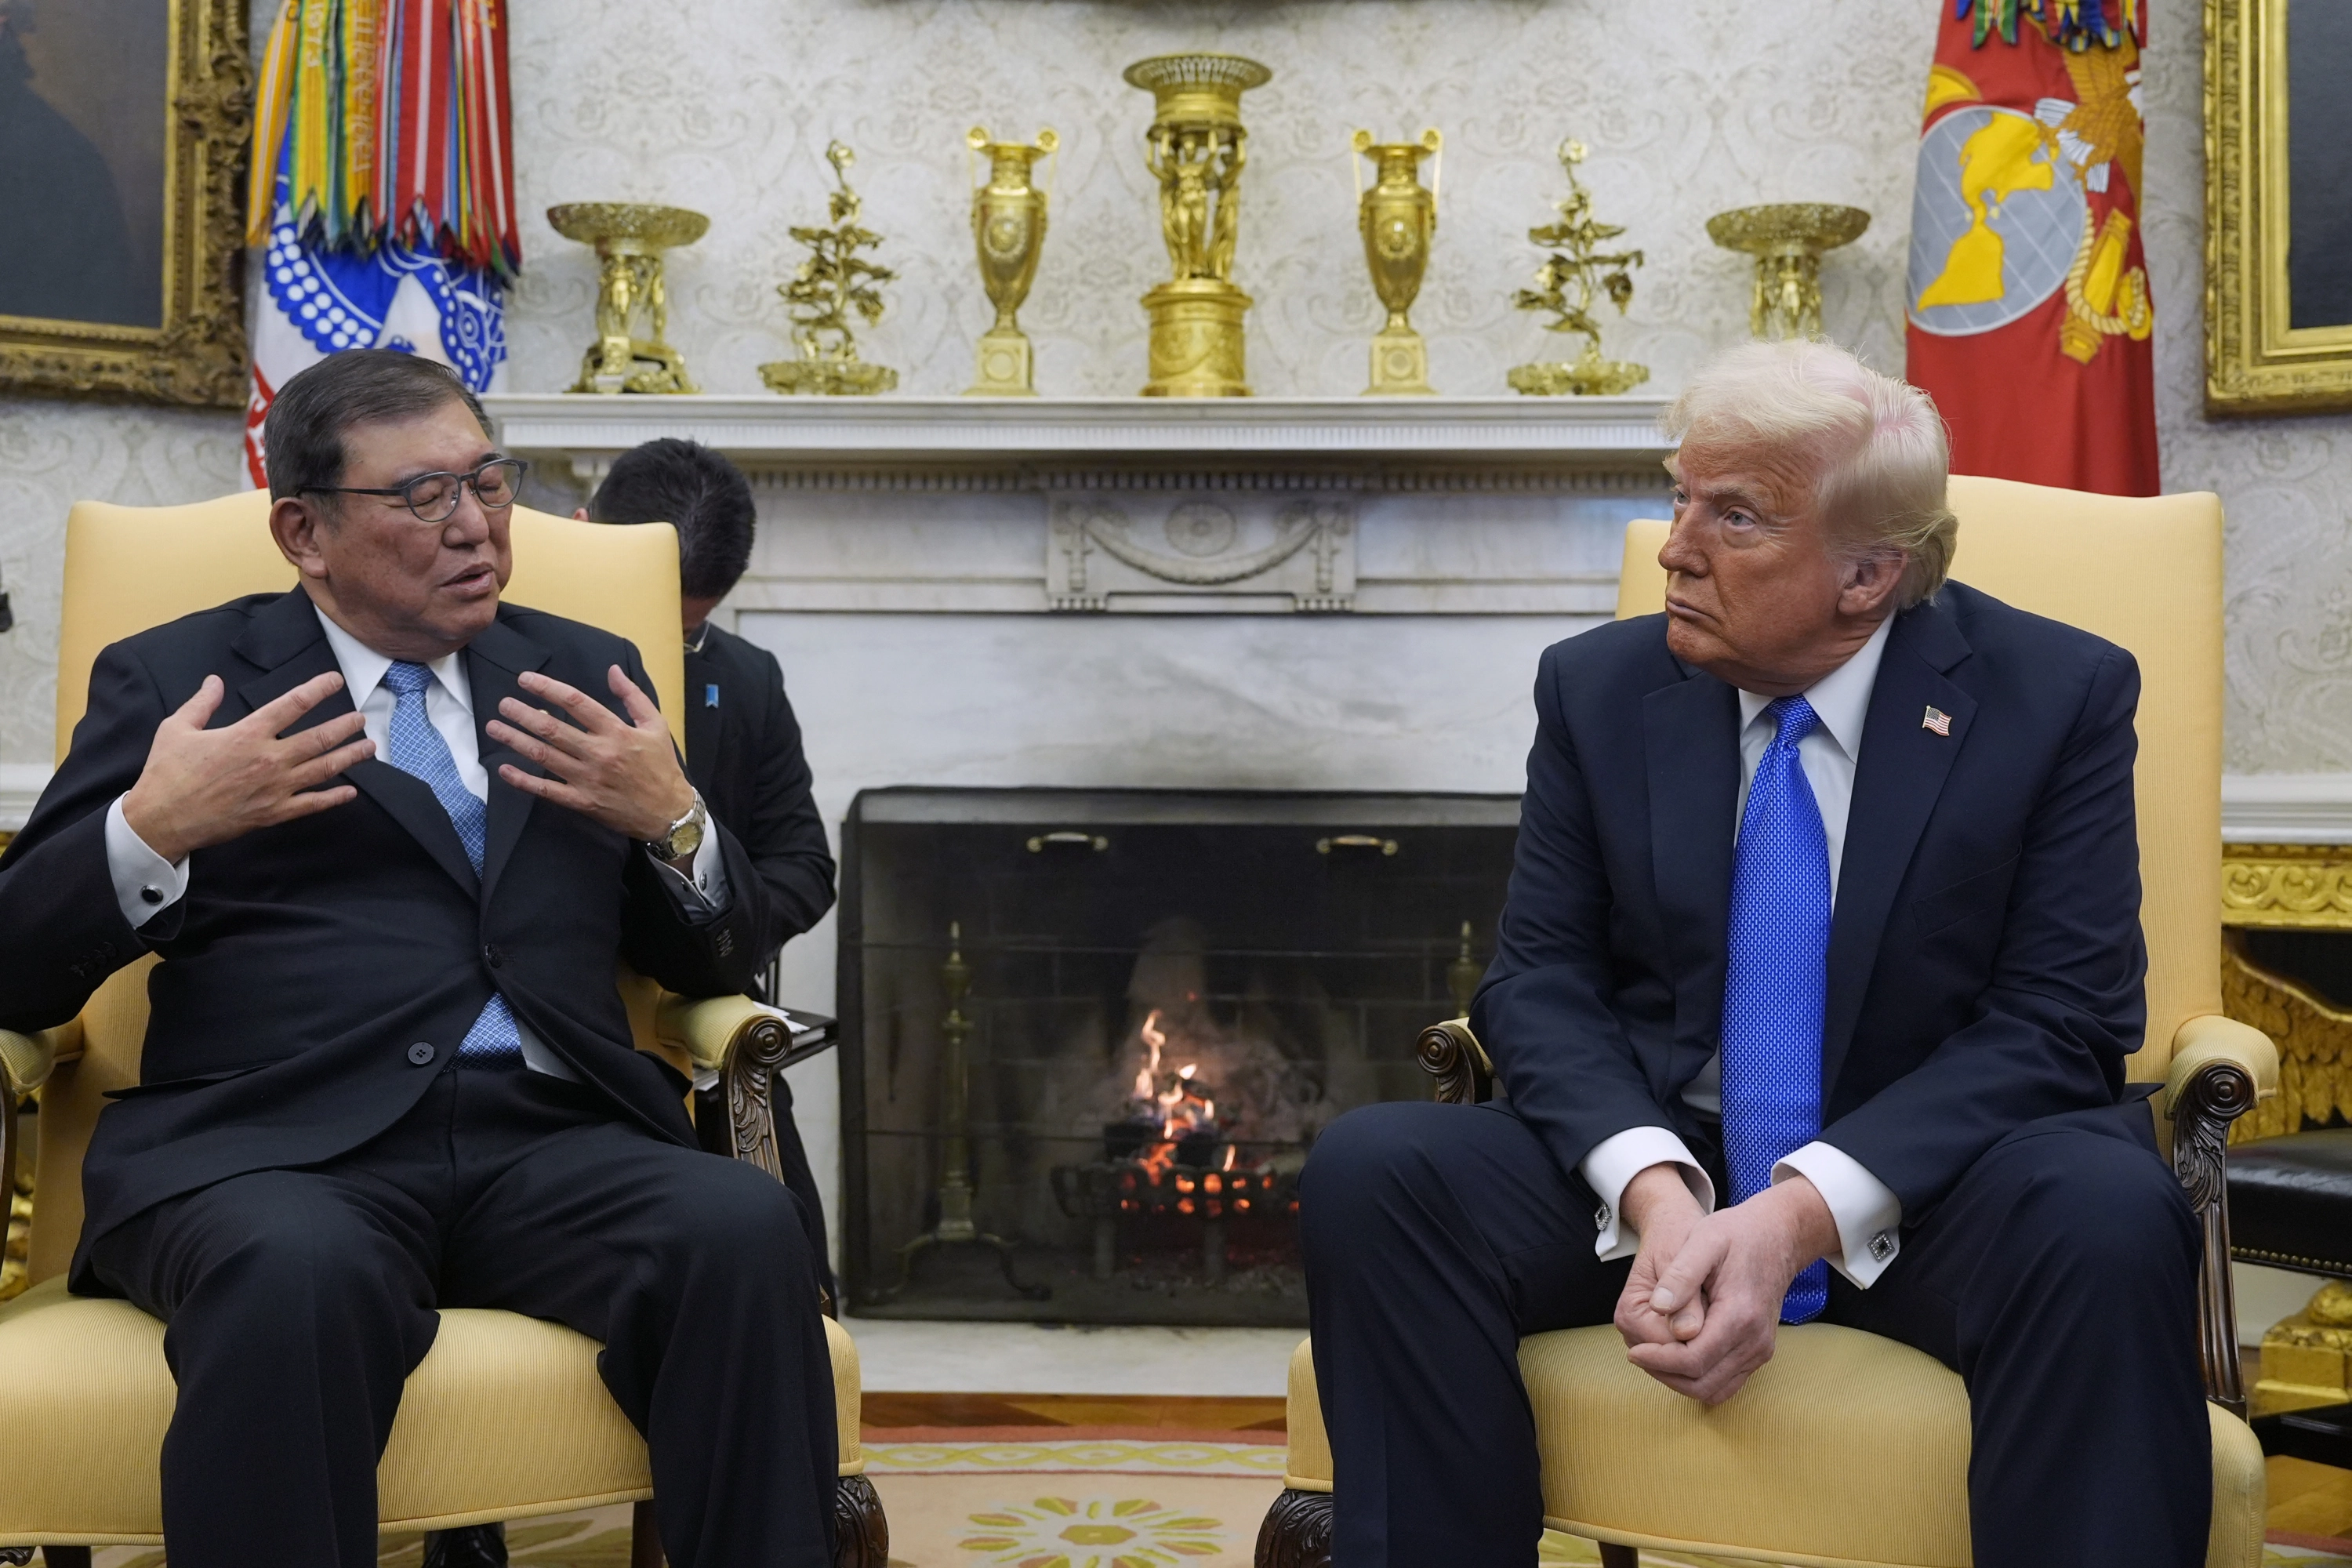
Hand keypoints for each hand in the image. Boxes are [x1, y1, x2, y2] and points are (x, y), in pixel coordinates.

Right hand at [121, 672, 372, 863]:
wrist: (161, 820)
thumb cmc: (167, 773)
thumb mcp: (177, 728)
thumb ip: (201, 703)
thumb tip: (213, 680)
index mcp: (246, 734)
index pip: (291, 705)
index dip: (317, 689)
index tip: (335, 681)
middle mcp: (267, 760)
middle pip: (318, 738)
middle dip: (344, 727)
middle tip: (362, 719)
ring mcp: (274, 789)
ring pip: (323, 770)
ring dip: (349, 757)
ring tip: (369, 747)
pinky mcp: (272, 813)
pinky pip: (311, 805)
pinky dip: (334, 798)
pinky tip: (350, 791)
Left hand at [486, 665, 691, 840]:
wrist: (669, 812)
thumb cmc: (662, 766)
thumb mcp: (656, 725)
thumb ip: (633, 696)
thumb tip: (612, 671)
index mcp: (617, 731)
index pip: (576, 703)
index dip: (547, 689)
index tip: (526, 680)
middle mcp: (599, 753)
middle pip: (552, 729)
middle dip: (523, 714)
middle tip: (503, 704)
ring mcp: (588, 779)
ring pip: (544, 756)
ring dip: (516, 740)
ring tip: (494, 727)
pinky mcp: (582, 802)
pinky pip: (547, 790)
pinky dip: (523, 780)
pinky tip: (504, 769)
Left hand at [1622, 1176, 1838, 1406]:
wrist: (1778, 1236)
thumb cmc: (1739, 1234)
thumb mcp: (1704, 1240)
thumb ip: (1681, 1275)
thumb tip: (1657, 1307)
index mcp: (1740, 1316)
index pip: (1694, 1360)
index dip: (1658, 1360)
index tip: (1633, 1351)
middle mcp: (1755, 1341)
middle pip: (1702, 1383)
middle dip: (1664, 1374)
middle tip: (1638, 1355)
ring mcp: (1760, 1350)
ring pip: (1714, 1389)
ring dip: (1679, 1380)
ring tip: (1653, 1357)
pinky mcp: (1758, 1352)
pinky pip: (1726, 1382)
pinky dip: (1698, 1378)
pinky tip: (1676, 1358)